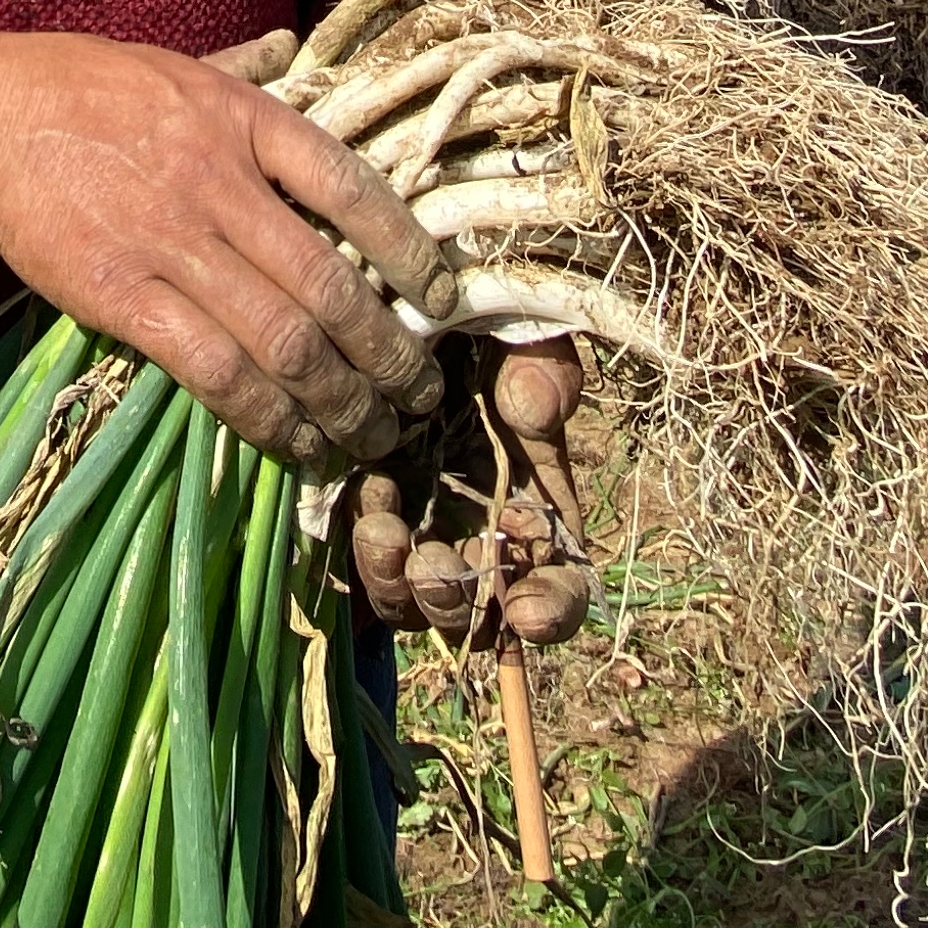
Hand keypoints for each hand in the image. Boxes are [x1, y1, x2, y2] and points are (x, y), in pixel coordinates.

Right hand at [0, 21, 458, 475]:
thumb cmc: (85, 86)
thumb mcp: (181, 62)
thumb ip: (244, 67)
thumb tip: (290, 45)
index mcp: (245, 119)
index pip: (354, 187)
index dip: (411, 252)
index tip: (443, 302)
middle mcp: (221, 181)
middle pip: (331, 286)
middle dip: (388, 357)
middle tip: (420, 403)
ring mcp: (171, 242)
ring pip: (283, 341)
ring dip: (340, 404)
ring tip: (371, 440)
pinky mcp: (121, 295)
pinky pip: (212, 369)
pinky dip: (265, 417)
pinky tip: (296, 444)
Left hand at [348, 336, 594, 646]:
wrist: (418, 314)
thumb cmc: (488, 335)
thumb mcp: (529, 342)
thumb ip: (548, 371)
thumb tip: (535, 414)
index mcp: (542, 511)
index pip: (562, 587)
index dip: (551, 611)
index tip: (524, 611)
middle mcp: (485, 537)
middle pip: (478, 614)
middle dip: (454, 601)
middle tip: (431, 566)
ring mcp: (426, 532)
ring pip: (414, 601)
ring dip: (398, 584)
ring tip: (383, 531)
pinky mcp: (375, 517)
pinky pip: (367, 562)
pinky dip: (365, 547)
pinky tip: (366, 493)